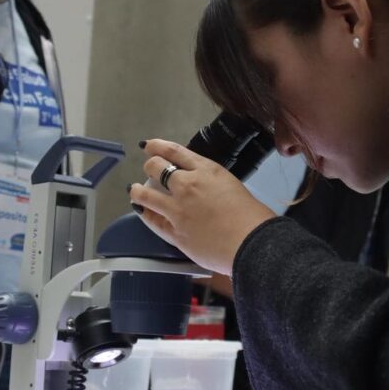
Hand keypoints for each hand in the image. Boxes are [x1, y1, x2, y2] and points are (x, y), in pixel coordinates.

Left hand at [130, 139, 275, 274]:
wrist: (252, 243)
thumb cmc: (253, 217)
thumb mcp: (232, 187)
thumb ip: (213, 185)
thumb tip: (204, 191)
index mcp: (207, 171)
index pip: (175, 151)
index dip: (158, 147)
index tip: (150, 146)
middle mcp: (188, 185)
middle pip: (156, 167)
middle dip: (150, 166)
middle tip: (149, 170)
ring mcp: (177, 209)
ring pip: (146, 194)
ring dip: (138, 190)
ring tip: (135, 190)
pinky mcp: (173, 232)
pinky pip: (152, 220)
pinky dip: (144, 213)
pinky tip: (140, 210)